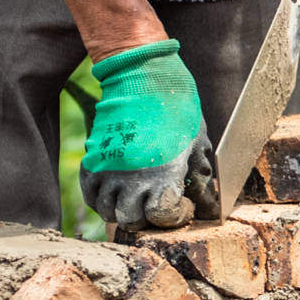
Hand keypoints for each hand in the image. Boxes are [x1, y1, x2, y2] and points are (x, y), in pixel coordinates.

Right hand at [78, 40, 215, 227]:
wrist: (143, 78)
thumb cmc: (176, 109)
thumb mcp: (196, 143)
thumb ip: (199, 178)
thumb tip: (209, 206)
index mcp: (162, 175)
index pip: (162, 218)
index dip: (175, 216)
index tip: (182, 204)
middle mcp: (132, 178)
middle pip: (133, 221)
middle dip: (148, 218)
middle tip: (157, 202)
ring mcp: (108, 171)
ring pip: (108, 212)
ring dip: (123, 210)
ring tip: (137, 197)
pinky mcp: (92, 162)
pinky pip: (90, 196)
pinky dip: (101, 200)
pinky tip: (116, 191)